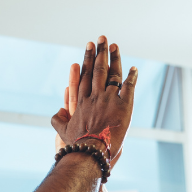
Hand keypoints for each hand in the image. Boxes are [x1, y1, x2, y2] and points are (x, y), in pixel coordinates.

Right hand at [52, 36, 135, 164]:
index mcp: (82, 101)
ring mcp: (109, 100)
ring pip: (113, 75)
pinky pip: (129, 87)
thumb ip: (58, 120)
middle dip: (100, 52)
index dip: (88, 60)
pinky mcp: (123, 107)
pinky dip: (131, 77)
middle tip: (102, 39)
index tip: (89, 48)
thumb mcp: (62, 132)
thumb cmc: (76, 145)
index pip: (86, 76)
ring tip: (115, 46)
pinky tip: (134, 69)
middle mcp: (95, 97)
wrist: (91, 152)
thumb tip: (57, 112)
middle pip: (98, 70)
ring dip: (115, 59)